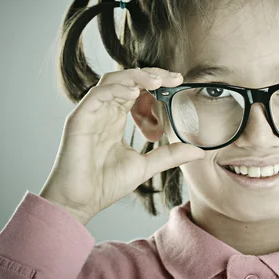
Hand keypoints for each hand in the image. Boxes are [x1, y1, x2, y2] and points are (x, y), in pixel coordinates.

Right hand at [39, 67, 205, 223]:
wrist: (80, 203)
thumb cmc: (106, 184)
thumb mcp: (146, 166)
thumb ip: (170, 155)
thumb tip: (198, 152)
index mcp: (116, 119)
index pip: (136, 89)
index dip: (156, 82)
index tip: (178, 82)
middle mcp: (103, 112)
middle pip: (126, 79)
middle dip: (151, 74)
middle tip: (174, 77)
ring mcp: (91, 114)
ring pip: (112, 81)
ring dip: (135, 77)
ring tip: (157, 82)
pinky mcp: (79, 119)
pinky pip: (97, 95)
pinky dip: (116, 89)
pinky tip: (134, 94)